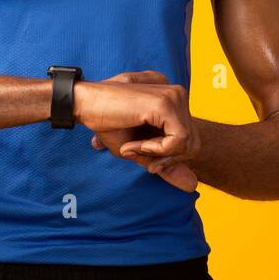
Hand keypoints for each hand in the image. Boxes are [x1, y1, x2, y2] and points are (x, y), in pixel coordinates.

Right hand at [77, 71, 200, 192]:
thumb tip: (193, 186)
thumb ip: (166, 164)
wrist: (84, 106)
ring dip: (159, 154)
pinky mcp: (166, 104)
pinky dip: (156, 150)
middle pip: (194, 142)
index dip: (169, 157)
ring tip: (133, 146)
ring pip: (189, 143)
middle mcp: (177, 93)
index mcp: (173, 99)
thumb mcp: (141, 150)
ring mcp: (173, 96)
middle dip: (167, 158)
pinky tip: (134, 143)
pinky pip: (178, 140)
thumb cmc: (108, 124)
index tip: (145, 156)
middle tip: (137, 153)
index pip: (190, 139)